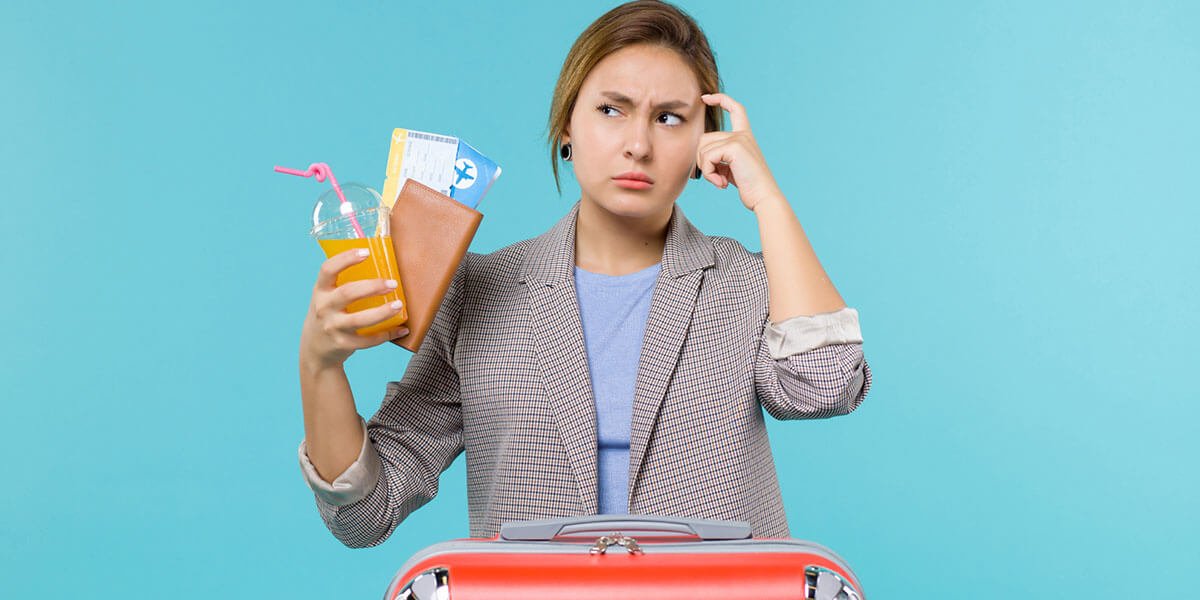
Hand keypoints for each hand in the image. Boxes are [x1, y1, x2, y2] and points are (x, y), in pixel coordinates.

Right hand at [299, 248, 408, 370]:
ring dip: (382, 312)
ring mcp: (332, 327)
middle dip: (372, 287)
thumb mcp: (327, 296)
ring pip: (359, 320)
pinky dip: (386, 335)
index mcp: (320, 290)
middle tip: (392, 283)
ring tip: (399, 305)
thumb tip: (381, 262)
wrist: (315, 348)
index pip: (328, 269)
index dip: (346, 258)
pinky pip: (367, 340)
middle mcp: (323, 307)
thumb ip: (344, 282)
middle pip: (347, 293)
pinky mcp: (343, 344)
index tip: (366, 252)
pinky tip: (401, 329)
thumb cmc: (329, 313)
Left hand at [697, 93, 784, 210]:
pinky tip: (722, 184)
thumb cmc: (749, 186)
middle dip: (702, 161)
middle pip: (704, 138)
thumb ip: (718, 156)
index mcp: (745, 136)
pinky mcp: (735, 147)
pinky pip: (707, 157)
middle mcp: (743, 135)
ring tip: (720, 181)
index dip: (720, 100)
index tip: (706, 97)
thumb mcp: (731, 167)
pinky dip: (709, 173)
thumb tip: (699, 153)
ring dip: (706, 169)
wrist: (764, 197)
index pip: (735, 109)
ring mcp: (739, 139)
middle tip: (716, 178)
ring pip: (703, 148)